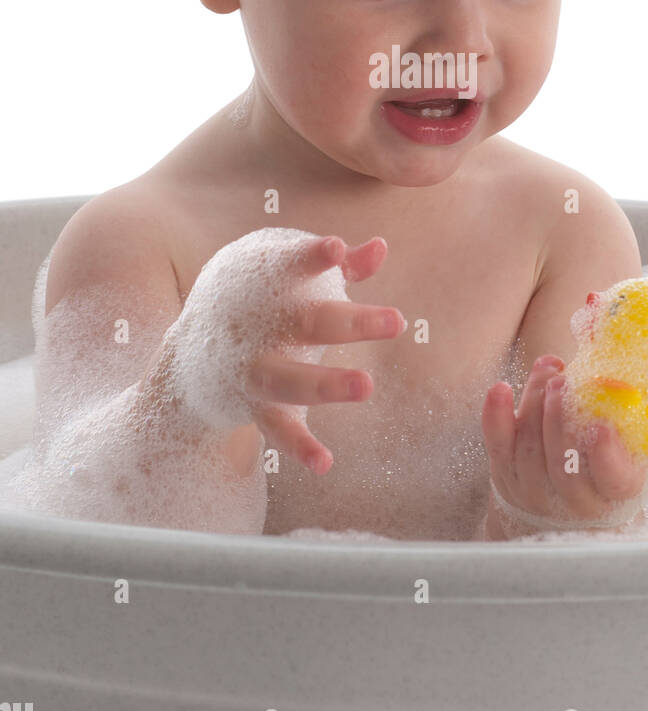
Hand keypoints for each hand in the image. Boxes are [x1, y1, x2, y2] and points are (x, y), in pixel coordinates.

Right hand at [151, 229, 404, 474]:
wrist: (186, 356)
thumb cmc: (252, 300)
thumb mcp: (284, 273)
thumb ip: (337, 266)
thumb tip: (381, 247)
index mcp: (267, 283)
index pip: (290, 264)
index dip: (312, 257)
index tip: (336, 249)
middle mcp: (258, 325)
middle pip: (308, 322)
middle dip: (351, 323)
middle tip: (398, 320)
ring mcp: (254, 368)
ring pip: (289, 379)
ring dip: (327, 384)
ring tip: (367, 385)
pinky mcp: (252, 405)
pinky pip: (277, 428)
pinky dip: (298, 446)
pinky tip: (324, 463)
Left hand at [481, 355, 647, 534]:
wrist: (570, 500)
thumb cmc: (609, 458)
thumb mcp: (634, 443)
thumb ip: (628, 416)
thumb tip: (616, 381)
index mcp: (617, 493)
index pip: (613, 479)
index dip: (606, 455)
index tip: (601, 426)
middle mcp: (578, 502)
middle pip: (563, 463)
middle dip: (558, 416)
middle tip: (561, 381)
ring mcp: (538, 494)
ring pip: (530, 449)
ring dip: (534, 403)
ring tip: (546, 372)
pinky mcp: (508, 478)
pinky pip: (498, 447)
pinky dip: (497, 416)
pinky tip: (501, 388)